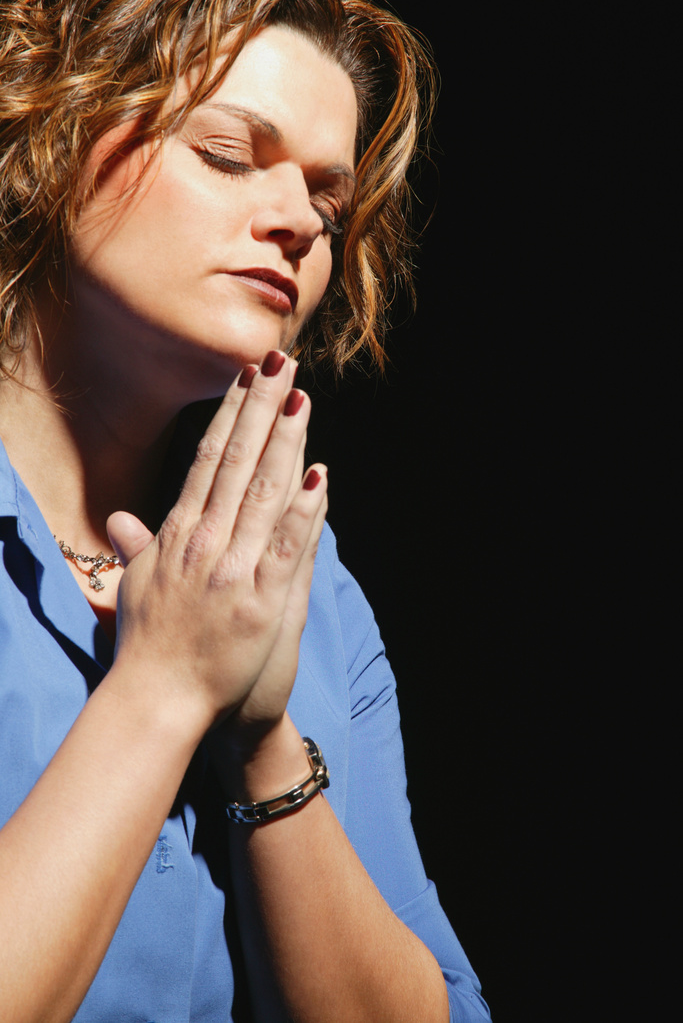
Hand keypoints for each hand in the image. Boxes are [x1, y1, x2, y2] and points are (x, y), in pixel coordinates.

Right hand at [106, 351, 326, 737]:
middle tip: (280, 359)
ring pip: (264, 494)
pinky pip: (286, 547)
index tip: (247, 377)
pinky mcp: (262, 602)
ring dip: (285, 442)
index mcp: (179, 536)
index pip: (209, 460)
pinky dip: (304, 511)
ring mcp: (234, 570)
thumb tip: (119, 520)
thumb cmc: (148, 647)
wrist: (159, 701)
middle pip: (238, 462)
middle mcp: (205, 543)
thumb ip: (137, 550)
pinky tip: (318, 474)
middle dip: (261, 407)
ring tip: (302, 397)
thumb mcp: (134, 590)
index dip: (231, 415)